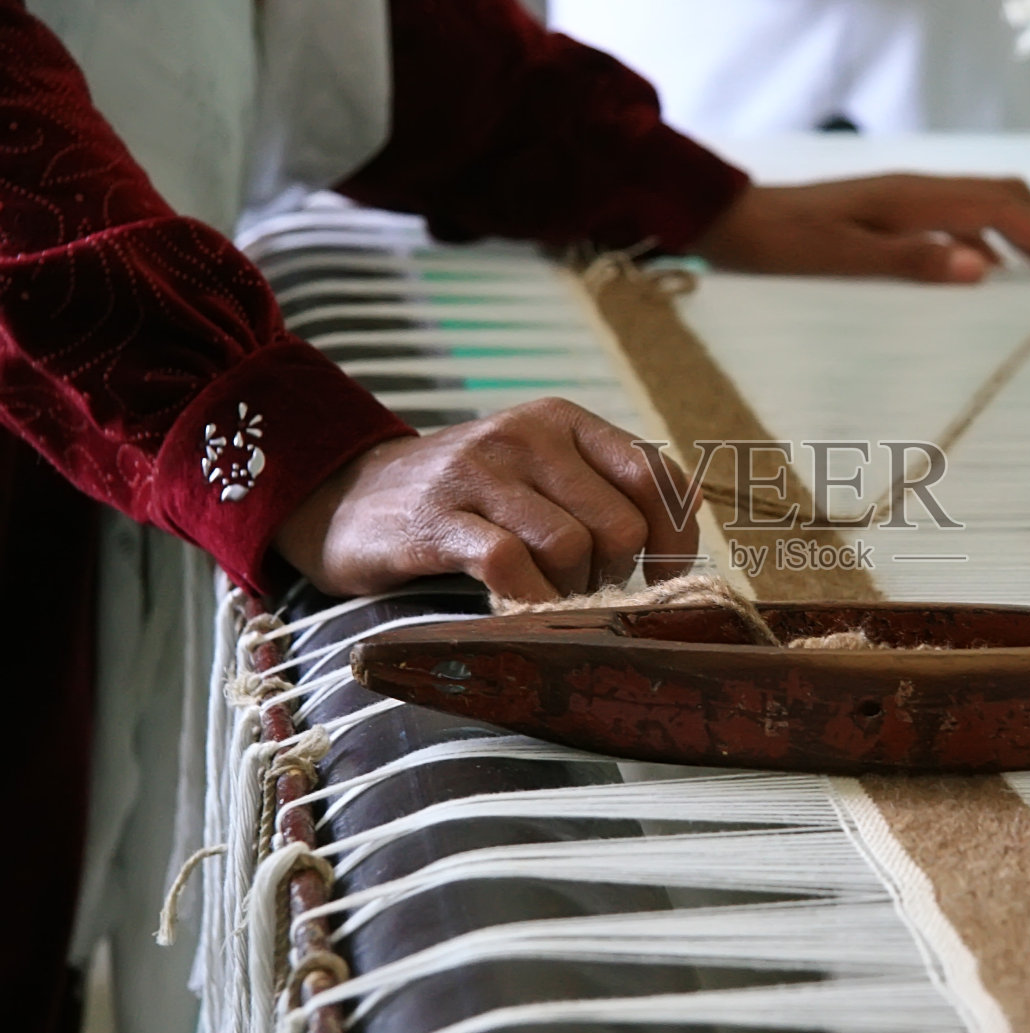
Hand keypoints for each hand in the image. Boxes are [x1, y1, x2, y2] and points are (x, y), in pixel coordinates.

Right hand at [273, 398, 699, 601]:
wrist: (346, 497)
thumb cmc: (467, 500)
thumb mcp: (539, 475)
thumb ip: (603, 495)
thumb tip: (678, 551)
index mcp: (564, 421)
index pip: (656, 475)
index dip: (674, 539)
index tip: (662, 579)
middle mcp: (527, 435)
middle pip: (620, 525)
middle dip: (614, 576)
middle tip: (581, 589)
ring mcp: (480, 472)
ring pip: (572, 548)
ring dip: (568, 591)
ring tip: (542, 595)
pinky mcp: (437, 518)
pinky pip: (510, 568)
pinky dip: (527, 602)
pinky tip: (515, 611)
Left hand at [692, 174, 1029, 282]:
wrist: (734, 223)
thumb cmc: (781, 245)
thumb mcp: (841, 259)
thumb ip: (911, 260)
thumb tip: (982, 265)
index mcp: (914, 197)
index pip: (1004, 206)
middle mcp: (918, 189)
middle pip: (1006, 195)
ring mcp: (906, 198)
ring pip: (985, 205)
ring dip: (1022, 235)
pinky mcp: (893, 211)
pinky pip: (959, 218)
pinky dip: (990, 240)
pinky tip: (985, 274)